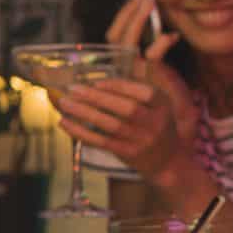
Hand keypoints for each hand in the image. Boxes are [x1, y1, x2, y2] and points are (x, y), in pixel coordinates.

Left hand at [57, 78, 185, 181]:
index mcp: (163, 106)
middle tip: (73, 89)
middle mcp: (156, 123)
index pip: (145, 93)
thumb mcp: (157, 105)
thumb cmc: (155, 125)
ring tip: (65, 102)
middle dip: (98, 97)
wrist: (167, 159)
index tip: (96, 82)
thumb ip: (137, 89)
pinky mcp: (128, 153)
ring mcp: (142, 140)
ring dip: (85, 112)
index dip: (120, 86)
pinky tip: (65, 122)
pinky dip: (81, 132)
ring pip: (111, 125)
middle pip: (127, 109)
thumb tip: (108, 73)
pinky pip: (101, 141)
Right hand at [106, 0, 196, 141]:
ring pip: (127, 42)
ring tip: (149, 1)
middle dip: (128, 11)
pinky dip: (161, 44)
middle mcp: (123, 68)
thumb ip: (158, 51)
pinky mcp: (147, 82)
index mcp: (125, 63)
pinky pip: (150, 58)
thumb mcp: (164, 70)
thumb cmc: (170, 99)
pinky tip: (172, 36)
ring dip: (138, 19)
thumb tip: (165, 31)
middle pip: (116, 34)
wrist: (176, 126)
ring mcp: (132, 75)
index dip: (125, 14)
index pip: (117, 33)